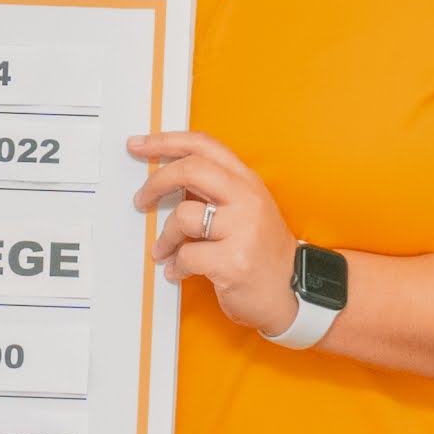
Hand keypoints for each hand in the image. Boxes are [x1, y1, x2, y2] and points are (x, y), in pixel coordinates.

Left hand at [129, 130, 297, 335]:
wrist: (295, 292)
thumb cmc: (264, 253)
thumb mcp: (247, 211)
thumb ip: (214, 192)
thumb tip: (168, 181)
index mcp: (247, 182)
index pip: (204, 145)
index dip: (166, 141)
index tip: (138, 145)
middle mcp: (247, 199)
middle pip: (190, 169)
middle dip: (156, 183)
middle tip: (142, 200)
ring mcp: (242, 230)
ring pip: (182, 217)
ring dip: (164, 238)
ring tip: (164, 251)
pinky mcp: (233, 261)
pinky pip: (186, 256)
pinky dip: (175, 266)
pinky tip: (178, 271)